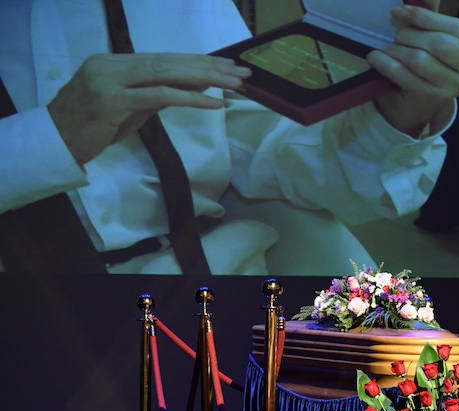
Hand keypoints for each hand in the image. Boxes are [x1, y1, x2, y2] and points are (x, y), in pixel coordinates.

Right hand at [47, 54, 249, 164]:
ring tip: (235, 85)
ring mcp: (111, 80)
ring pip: (167, 74)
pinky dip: (191, 98)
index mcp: (114, 62)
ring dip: (206, 79)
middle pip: (169, 62)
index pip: (164, 59)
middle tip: (242, 73)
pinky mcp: (113, 100)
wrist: (56, 143)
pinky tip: (215, 102)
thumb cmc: (91, 129)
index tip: (227, 66)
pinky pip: (160, 96)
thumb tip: (188, 88)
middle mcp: (112, 65)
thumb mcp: (127, 109)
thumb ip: (153, 96)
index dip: (197, 61)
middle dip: (209, 66)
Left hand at [369, 1, 458, 136]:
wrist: (429, 91)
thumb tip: (412, 2)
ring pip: (421, 60)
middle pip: (441, 45)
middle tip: (398, 31)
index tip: (403, 11)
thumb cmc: (439, 53)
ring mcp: (458, 87)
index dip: (428, 18)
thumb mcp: (442, 32)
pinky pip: (406, 77)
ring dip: (399, 48)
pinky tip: (376, 57)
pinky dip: (387, 64)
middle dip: (413, 33)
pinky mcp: (436, 97)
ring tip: (392, 46)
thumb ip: (432, 16)